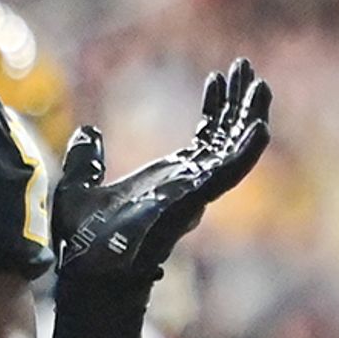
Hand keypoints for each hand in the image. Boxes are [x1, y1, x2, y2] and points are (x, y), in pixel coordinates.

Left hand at [51, 60, 272, 291]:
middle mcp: (189, 185)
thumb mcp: (78, 186)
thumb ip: (87, 160)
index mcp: (170, 179)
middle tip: (246, 67)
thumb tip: (87, 132)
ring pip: (234, 151)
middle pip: (226, 138)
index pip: (205, 139)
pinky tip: (260, 127)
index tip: (217, 77)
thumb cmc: (83, 242)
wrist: (86, 270)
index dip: (215, 108)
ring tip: (260, 84)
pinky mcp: (194, 201)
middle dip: (239, 102)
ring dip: (250, 117)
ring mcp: (194, 193)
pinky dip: (246, 152)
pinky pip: (228, 175)